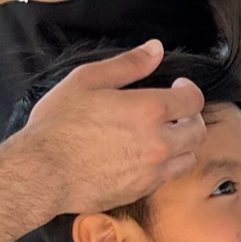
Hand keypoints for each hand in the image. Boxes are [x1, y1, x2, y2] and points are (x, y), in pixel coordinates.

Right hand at [17, 40, 206, 213]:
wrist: (42, 173)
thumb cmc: (59, 124)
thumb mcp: (88, 80)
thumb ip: (128, 64)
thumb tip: (155, 49)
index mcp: (150, 111)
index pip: (193, 100)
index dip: (189, 90)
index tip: (177, 87)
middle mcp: (159, 143)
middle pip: (198, 132)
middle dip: (190, 118)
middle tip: (172, 113)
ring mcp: (152, 171)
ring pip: (188, 158)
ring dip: (181, 145)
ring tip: (160, 136)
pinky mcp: (141, 192)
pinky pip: (166, 177)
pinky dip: (163, 165)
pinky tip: (142, 156)